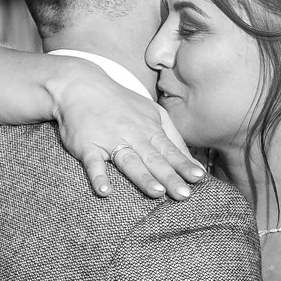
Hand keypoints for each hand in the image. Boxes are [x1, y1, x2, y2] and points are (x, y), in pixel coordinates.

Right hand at [53, 72, 205, 199]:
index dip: (184, 164)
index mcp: (150, 129)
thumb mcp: (152, 113)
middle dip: (170, 176)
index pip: (170, 150)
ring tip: (157, 192)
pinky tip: (105, 191)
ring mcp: (110, 140)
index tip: (198, 178)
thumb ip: (173, 137)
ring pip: (129, 161)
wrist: (82, 86)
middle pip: (154, 159)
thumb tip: (193, 163)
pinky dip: (99, 177)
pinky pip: (94, 163)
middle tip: (184, 194)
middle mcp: (133, 135)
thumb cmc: (122, 103)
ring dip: (143, 177)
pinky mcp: (88, 146)